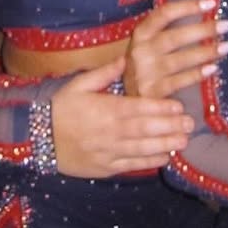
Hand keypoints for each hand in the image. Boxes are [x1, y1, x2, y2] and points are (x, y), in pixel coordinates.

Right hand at [50, 58, 193, 177]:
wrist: (38, 139)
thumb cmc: (60, 108)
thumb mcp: (78, 85)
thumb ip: (104, 73)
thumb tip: (126, 58)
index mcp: (106, 109)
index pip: (139, 108)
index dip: (161, 108)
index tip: (179, 106)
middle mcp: (111, 132)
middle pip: (146, 129)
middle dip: (170, 127)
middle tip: (190, 124)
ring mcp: (109, 152)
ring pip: (142, 149)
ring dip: (165, 145)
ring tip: (184, 141)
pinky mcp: (106, 168)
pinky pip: (132, 166)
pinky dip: (150, 163)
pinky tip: (165, 158)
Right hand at [124, 0, 227, 98]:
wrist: (126, 101)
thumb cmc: (144, 66)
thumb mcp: (147, 45)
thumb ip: (166, 31)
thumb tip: (203, 16)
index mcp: (140, 33)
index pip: (164, 14)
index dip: (187, 7)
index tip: (210, 3)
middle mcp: (141, 50)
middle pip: (174, 37)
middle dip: (203, 30)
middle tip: (226, 25)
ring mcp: (146, 72)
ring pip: (180, 60)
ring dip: (206, 52)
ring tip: (227, 47)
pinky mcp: (152, 92)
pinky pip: (179, 81)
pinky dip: (197, 74)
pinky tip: (212, 69)